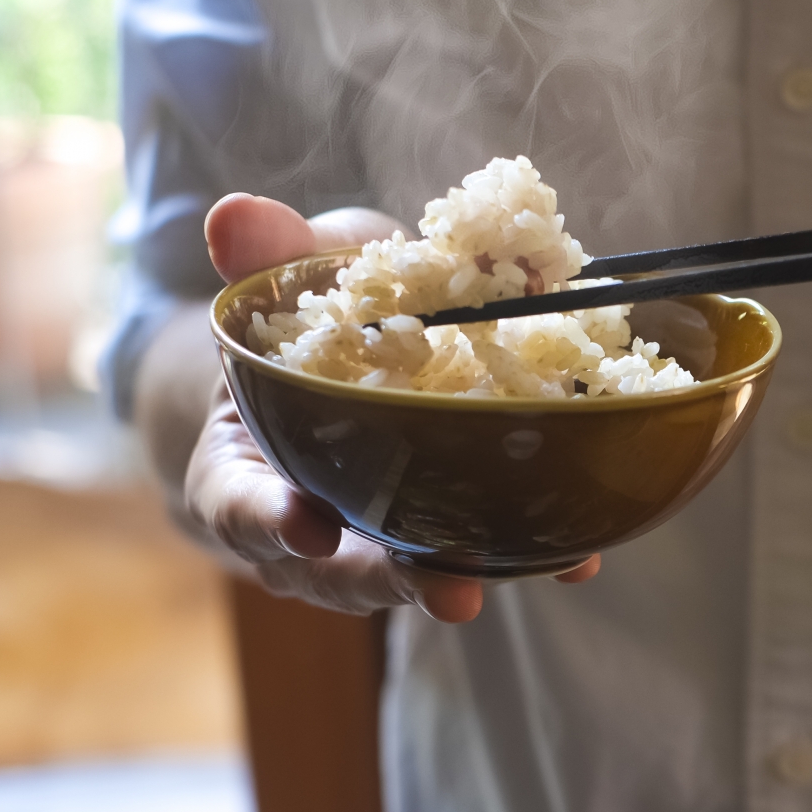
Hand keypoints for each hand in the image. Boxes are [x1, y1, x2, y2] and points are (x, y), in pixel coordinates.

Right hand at [191, 193, 599, 619]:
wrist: (341, 365)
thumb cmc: (308, 328)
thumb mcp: (291, 282)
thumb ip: (272, 257)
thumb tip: (234, 218)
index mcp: (243, 471)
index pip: (239, 509)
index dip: (267, 522)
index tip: (307, 529)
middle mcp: (304, 531)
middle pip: (340, 573)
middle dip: (397, 582)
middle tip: (453, 593)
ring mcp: (370, 549)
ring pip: (413, 578)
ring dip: (473, 577)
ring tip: (536, 571)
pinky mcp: (438, 543)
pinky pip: (479, 557)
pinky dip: (527, 557)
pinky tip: (577, 555)